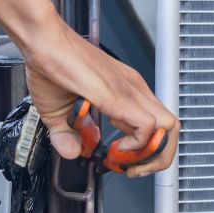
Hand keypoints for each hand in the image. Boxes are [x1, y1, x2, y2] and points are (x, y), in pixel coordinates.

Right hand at [22, 20, 179, 176]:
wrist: (43, 43)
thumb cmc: (52, 68)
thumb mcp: (57, 115)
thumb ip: (66, 137)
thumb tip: (73, 152)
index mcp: (125, 93)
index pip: (157, 126)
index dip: (145, 152)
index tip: (122, 162)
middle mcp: (133, 90)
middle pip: (171, 128)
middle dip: (156, 157)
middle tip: (132, 167)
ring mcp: (129, 90)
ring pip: (167, 127)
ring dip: (150, 155)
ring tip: (125, 161)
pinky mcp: (118, 95)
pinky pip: (146, 126)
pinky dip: (136, 146)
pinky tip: (115, 148)